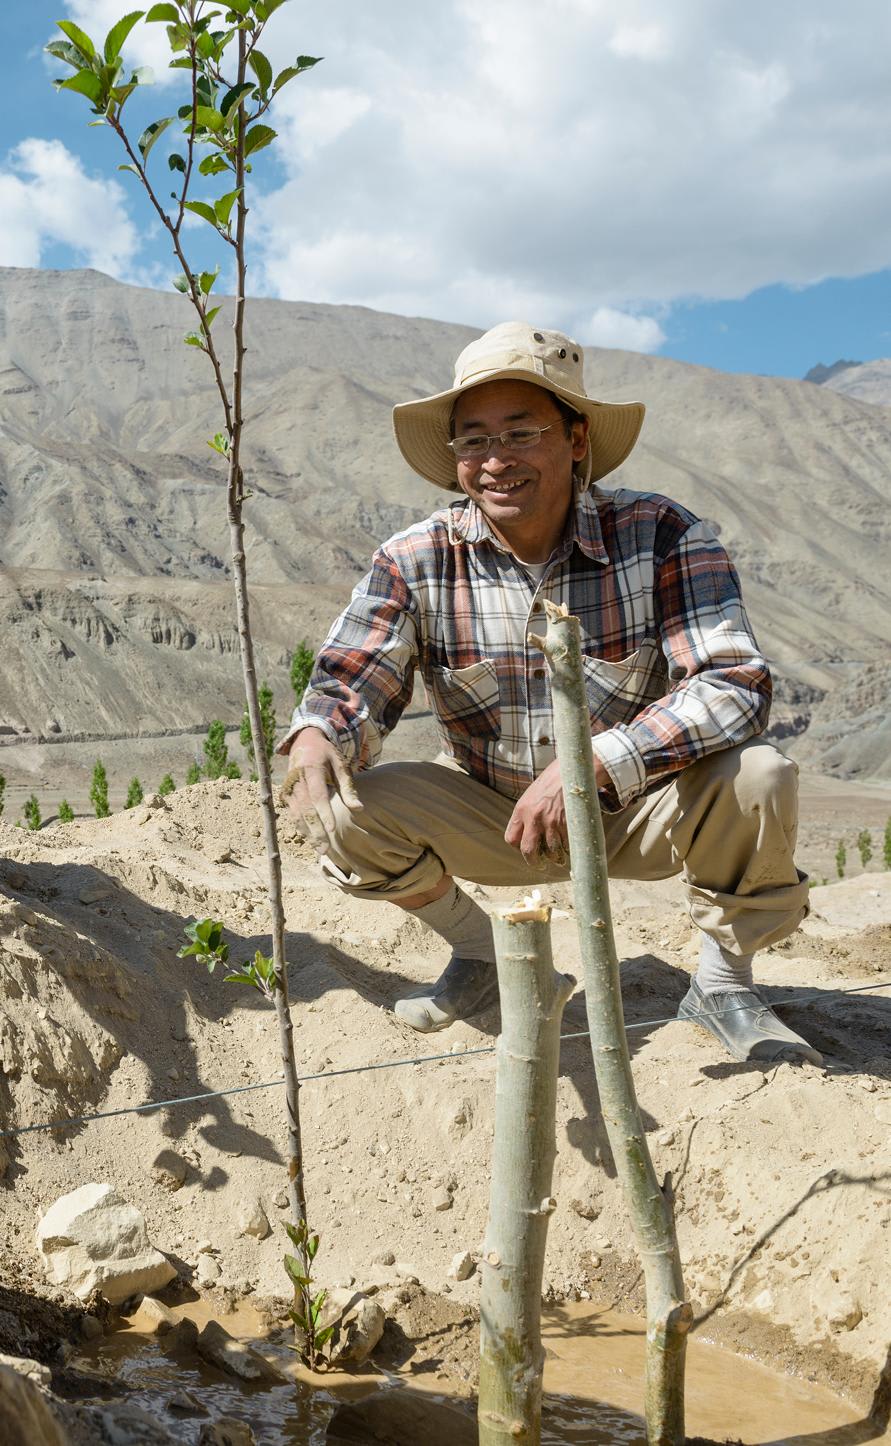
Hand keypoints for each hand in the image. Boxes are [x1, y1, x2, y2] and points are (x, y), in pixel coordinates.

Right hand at [283, 730, 361, 849]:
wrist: (304, 743)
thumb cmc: (327, 755)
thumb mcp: (341, 765)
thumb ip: (349, 788)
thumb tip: (359, 809)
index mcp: (311, 769)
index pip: (317, 795)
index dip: (324, 813)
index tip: (332, 828)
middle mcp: (296, 780)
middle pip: (305, 810)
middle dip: (315, 831)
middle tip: (326, 849)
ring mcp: (289, 789)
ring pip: (297, 816)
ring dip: (308, 834)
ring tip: (321, 850)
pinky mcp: (286, 796)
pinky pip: (293, 815)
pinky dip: (302, 829)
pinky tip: (312, 841)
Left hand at [505, 759, 566, 863]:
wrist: (573, 770)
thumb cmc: (553, 782)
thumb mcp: (532, 795)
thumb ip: (527, 814)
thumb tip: (527, 835)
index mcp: (521, 809)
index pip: (511, 838)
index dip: (518, 848)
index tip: (527, 850)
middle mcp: (534, 817)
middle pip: (528, 851)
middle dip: (535, 862)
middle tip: (541, 865)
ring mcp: (551, 822)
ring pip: (551, 851)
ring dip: (556, 858)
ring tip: (559, 858)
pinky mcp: (567, 824)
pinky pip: (566, 846)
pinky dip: (568, 850)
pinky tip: (570, 847)